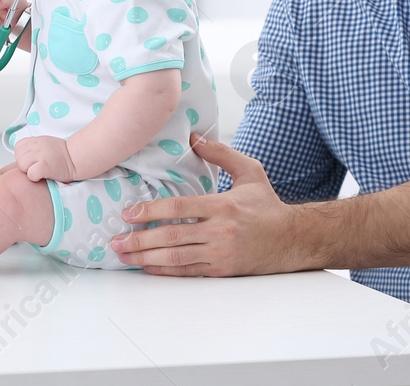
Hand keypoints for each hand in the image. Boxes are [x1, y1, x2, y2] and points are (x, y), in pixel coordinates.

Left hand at [14, 135, 76, 182]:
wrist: (76, 158)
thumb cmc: (62, 154)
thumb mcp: (45, 143)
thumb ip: (32, 147)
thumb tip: (21, 154)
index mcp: (36, 140)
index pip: (18, 147)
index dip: (23, 156)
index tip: (33, 160)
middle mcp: (37, 146)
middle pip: (19, 157)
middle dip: (25, 165)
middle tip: (37, 166)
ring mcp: (41, 155)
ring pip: (22, 165)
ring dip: (29, 171)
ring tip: (40, 171)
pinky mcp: (45, 166)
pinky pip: (30, 174)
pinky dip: (35, 177)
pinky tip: (43, 176)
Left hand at [110, 134, 308, 275]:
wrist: (292, 239)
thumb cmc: (268, 206)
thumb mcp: (250, 171)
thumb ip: (221, 154)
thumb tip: (195, 137)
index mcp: (223, 206)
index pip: (180, 208)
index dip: (151, 211)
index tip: (129, 214)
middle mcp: (220, 231)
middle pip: (172, 236)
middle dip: (140, 239)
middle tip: (116, 240)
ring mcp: (220, 253)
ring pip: (176, 257)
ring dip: (146, 257)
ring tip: (124, 255)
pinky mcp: (222, 270)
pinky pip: (188, 272)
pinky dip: (165, 271)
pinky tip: (148, 267)